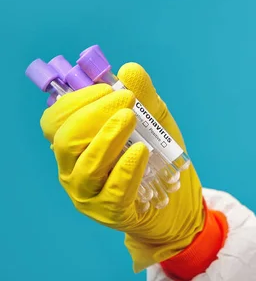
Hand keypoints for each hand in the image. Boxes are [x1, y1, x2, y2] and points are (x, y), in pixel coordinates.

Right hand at [41, 63, 203, 271]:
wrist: (175, 198)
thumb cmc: (154, 156)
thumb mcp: (153, 120)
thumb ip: (142, 95)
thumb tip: (129, 70)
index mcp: (75, 142)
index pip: (55, 120)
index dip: (77, 101)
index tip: (108, 88)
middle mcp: (73, 167)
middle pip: (66, 139)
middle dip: (93, 114)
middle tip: (125, 100)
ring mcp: (89, 192)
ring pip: (86, 164)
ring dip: (108, 137)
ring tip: (130, 118)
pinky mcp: (110, 211)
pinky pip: (113, 190)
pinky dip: (126, 168)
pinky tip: (141, 151)